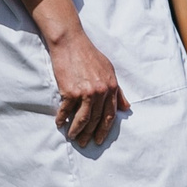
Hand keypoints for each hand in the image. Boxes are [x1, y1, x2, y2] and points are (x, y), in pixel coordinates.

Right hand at [47, 30, 128, 144]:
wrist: (71, 43)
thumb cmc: (90, 56)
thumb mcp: (110, 71)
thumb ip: (117, 91)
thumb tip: (126, 107)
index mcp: (111, 88)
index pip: (110, 115)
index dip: (104, 129)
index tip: (99, 139)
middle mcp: (100, 92)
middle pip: (96, 119)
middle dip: (89, 134)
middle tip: (84, 143)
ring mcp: (85, 92)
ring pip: (82, 118)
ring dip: (76, 131)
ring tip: (72, 137)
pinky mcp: (70, 91)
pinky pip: (66, 110)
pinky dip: (62, 118)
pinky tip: (59, 124)